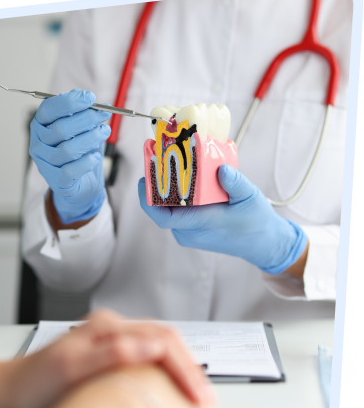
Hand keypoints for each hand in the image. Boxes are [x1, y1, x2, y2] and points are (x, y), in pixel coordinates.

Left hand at [0, 310, 213, 407]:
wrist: (12, 389)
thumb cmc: (35, 381)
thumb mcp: (70, 367)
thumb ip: (109, 353)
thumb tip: (149, 346)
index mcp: (107, 326)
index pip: (160, 339)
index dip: (184, 368)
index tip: (198, 396)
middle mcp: (112, 327)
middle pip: (165, 339)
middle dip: (189, 367)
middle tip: (204, 398)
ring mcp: (112, 338)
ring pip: (160, 345)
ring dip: (180, 367)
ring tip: (195, 393)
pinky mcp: (110, 351)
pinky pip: (148, 354)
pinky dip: (166, 370)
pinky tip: (170, 386)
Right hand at [29, 89, 110, 223]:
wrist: (80, 182)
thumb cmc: (79, 150)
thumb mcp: (80, 127)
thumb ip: (81, 111)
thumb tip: (87, 97)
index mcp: (40, 125)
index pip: (48, 109)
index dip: (70, 102)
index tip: (91, 98)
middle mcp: (38, 143)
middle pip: (60, 129)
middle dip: (86, 119)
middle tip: (103, 116)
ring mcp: (44, 163)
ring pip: (67, 149)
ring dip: (91, 139)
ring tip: (104, 133)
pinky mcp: (55, 181)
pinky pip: (70, 171)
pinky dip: (87, 162)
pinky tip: (96, 157)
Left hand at [138, 165, 307, 273]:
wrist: (263, 244)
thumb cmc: (257, 222)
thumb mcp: (250, 198)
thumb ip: (235, 183)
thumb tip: (221, 169)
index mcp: (202, 224)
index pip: (164, 217)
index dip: (148, 200)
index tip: (144, 179)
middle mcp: (190, 233)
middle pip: (162, 211)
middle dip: (155, 188)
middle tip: (155, 163)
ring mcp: (189, 234)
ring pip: (168, 212)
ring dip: (164, 192)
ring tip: (166, 168)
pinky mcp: (191, 232)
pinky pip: (176, 214)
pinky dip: (173, 199)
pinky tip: (179, 182)